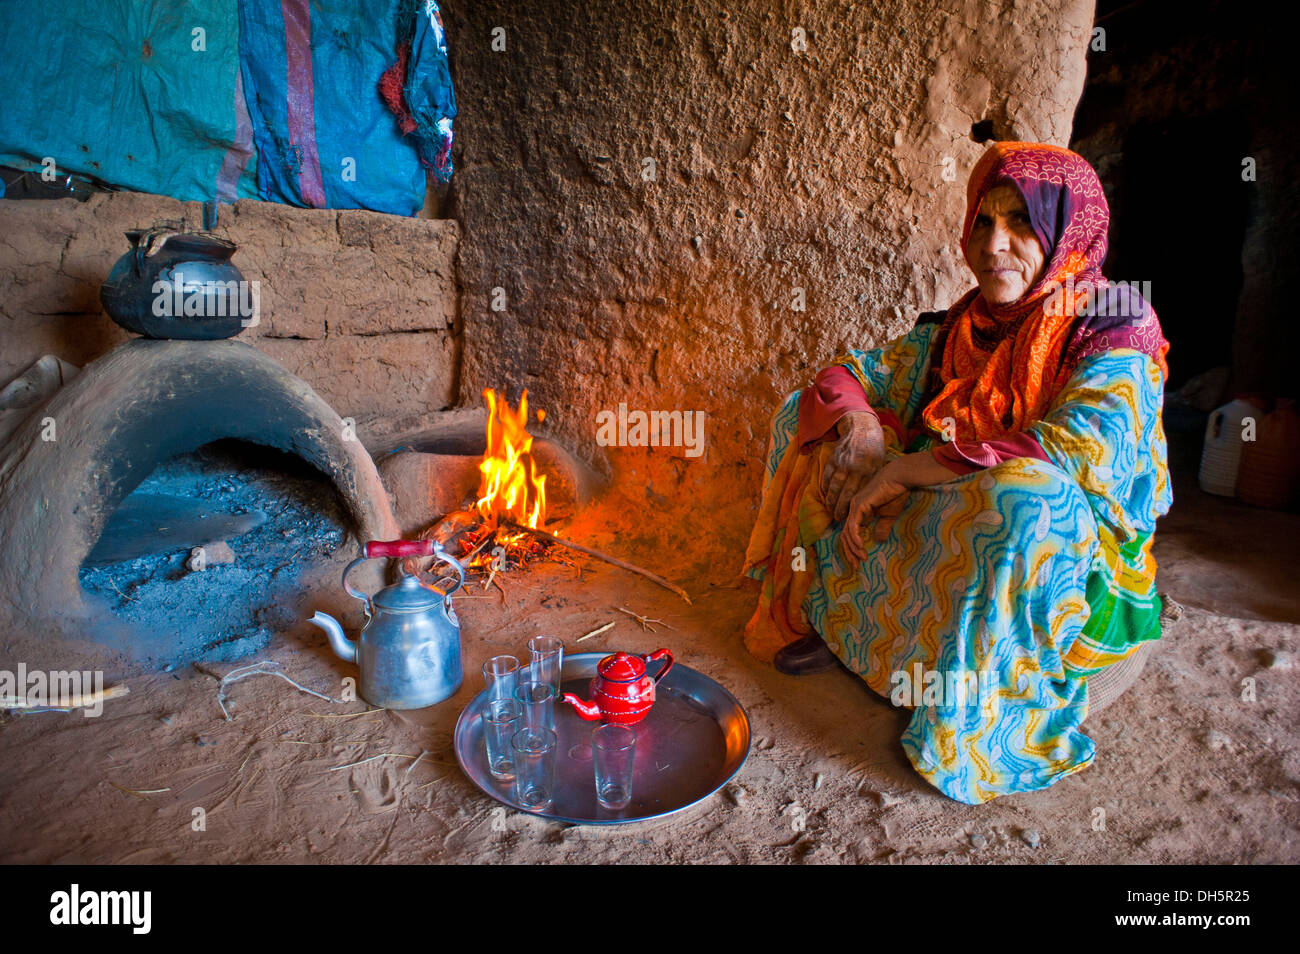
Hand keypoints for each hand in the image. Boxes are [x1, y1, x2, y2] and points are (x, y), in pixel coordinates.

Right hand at [821, 411, 885, 520]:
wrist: (861, 428)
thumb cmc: (874, 449)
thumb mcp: (879, 464)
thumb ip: (872, 481)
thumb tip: (868, 500)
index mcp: (868, 471)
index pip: (859, 494)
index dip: (852, 507)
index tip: (850, 517)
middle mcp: (854, 468)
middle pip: (844, 493)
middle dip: (839, 508)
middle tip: (837, 518)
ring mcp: (842, 463)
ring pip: (834, 487)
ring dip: (830, 500)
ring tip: (830, 510)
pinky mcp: (833, 459)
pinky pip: (827, 477)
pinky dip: (825, 487)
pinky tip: (826, 495)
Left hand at [842, 452, 958, 561]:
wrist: (900, 479)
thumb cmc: (895, 493)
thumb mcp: (889, 516)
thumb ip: (882, 527)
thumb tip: (878, 540)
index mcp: (859, 512)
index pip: (850, 534)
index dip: (852, 549)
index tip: (860, 561)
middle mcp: (853, 509)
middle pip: (845, 536)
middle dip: (850, 552)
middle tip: (857, 565)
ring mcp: (854, 506)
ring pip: (848, 532)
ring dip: (854, 547)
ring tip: (862, 557)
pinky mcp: (859, 505)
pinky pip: (853, 525)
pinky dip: (855, 537)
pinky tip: (860, 546)